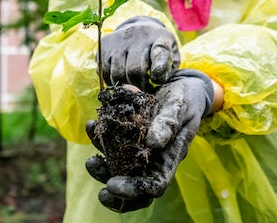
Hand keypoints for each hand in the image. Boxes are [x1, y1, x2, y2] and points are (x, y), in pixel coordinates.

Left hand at [85, 70, 214, 211]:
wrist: (185, 87)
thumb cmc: (186, 98)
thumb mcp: (179, 106)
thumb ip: (168, 124)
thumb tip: (154, 144)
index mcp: (171, 157)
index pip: (154, 185)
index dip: (133, 190)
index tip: (111, 185)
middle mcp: (156, 160)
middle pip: (135, 187)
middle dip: (112, 189)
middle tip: (92, 171)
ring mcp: (143, 151)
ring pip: (122, 170)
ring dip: (103, 168)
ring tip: (90, 160)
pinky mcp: (133, 139)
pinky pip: (115, 147)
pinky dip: (101, 140)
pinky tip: (92, 126)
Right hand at [99, 16, 179, 91]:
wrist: (141, 29)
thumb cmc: (158, 50)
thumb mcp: (171, 56)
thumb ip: (166, 70)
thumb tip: (154, 81)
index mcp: (161, 37)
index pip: (160, 51)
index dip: (159, 67)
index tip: (156, 79)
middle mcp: (139, 34)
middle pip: (134, 70)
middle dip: (140, 86)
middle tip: (144, 90)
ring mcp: (120, 38)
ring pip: (118, 73)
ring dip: (125, 86)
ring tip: (134, 86)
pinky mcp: (105, 44)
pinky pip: (104, 71)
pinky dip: (112, 81)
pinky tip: (121, 80)